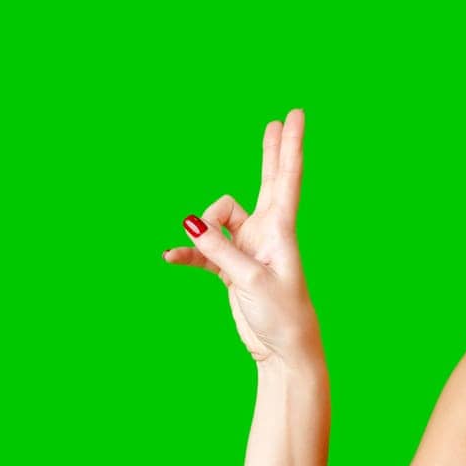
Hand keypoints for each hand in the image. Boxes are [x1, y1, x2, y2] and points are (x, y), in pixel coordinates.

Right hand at [163, 108, 322, 366]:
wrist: (283, 350)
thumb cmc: (281, 315)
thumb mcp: (250, 280)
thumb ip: (220, 249)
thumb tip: (191, 222)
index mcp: (281, 230)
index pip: (286, 178)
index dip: (289, 145)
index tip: (294, 115)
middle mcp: (267, 232)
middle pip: (268, 180)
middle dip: (270, 151)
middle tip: (277, 120)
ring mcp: (249, 247)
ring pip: (218, 220)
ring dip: (204, 232)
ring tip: (200, 252)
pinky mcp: (232, 267)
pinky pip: (203, 250)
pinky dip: (188, 252)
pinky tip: (171, 257)